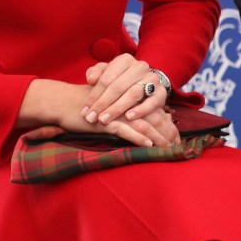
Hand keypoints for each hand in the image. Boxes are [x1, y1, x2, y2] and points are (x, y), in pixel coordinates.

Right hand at [18, 77, 177, 146]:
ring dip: (156, 137)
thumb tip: (145, 116)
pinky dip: (138, 138)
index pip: (152, 107)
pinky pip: (126, 130)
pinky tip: (148, 145)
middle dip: (165, 131)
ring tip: (166, 148)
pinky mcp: (106, 121)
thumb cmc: (88, 103)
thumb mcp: (110, 101)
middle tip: (176, 145)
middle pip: (151, 115)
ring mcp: (117, 110)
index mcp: (129, 92)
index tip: (175, 136)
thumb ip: (126, 105)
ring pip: (142, 123)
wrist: (64, 103)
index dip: (165, 121)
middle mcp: (126, 98)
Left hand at [81, 54, 167, 125]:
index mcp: (125, 60)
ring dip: (117, 108)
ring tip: (104, 120)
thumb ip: (96, 73)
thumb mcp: (106, 73)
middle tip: (91, 118)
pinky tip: (128, 118)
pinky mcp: (162, 93)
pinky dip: (140, 110)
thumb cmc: (120, 80)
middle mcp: (140, 67)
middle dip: (102, 104)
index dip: (94, 95)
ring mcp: (153, 79)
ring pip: (133, 94)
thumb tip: (91, 79)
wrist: (145, 84)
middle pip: (118, 86)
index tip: (85, 111)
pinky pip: (151, 102)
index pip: (106, 78)